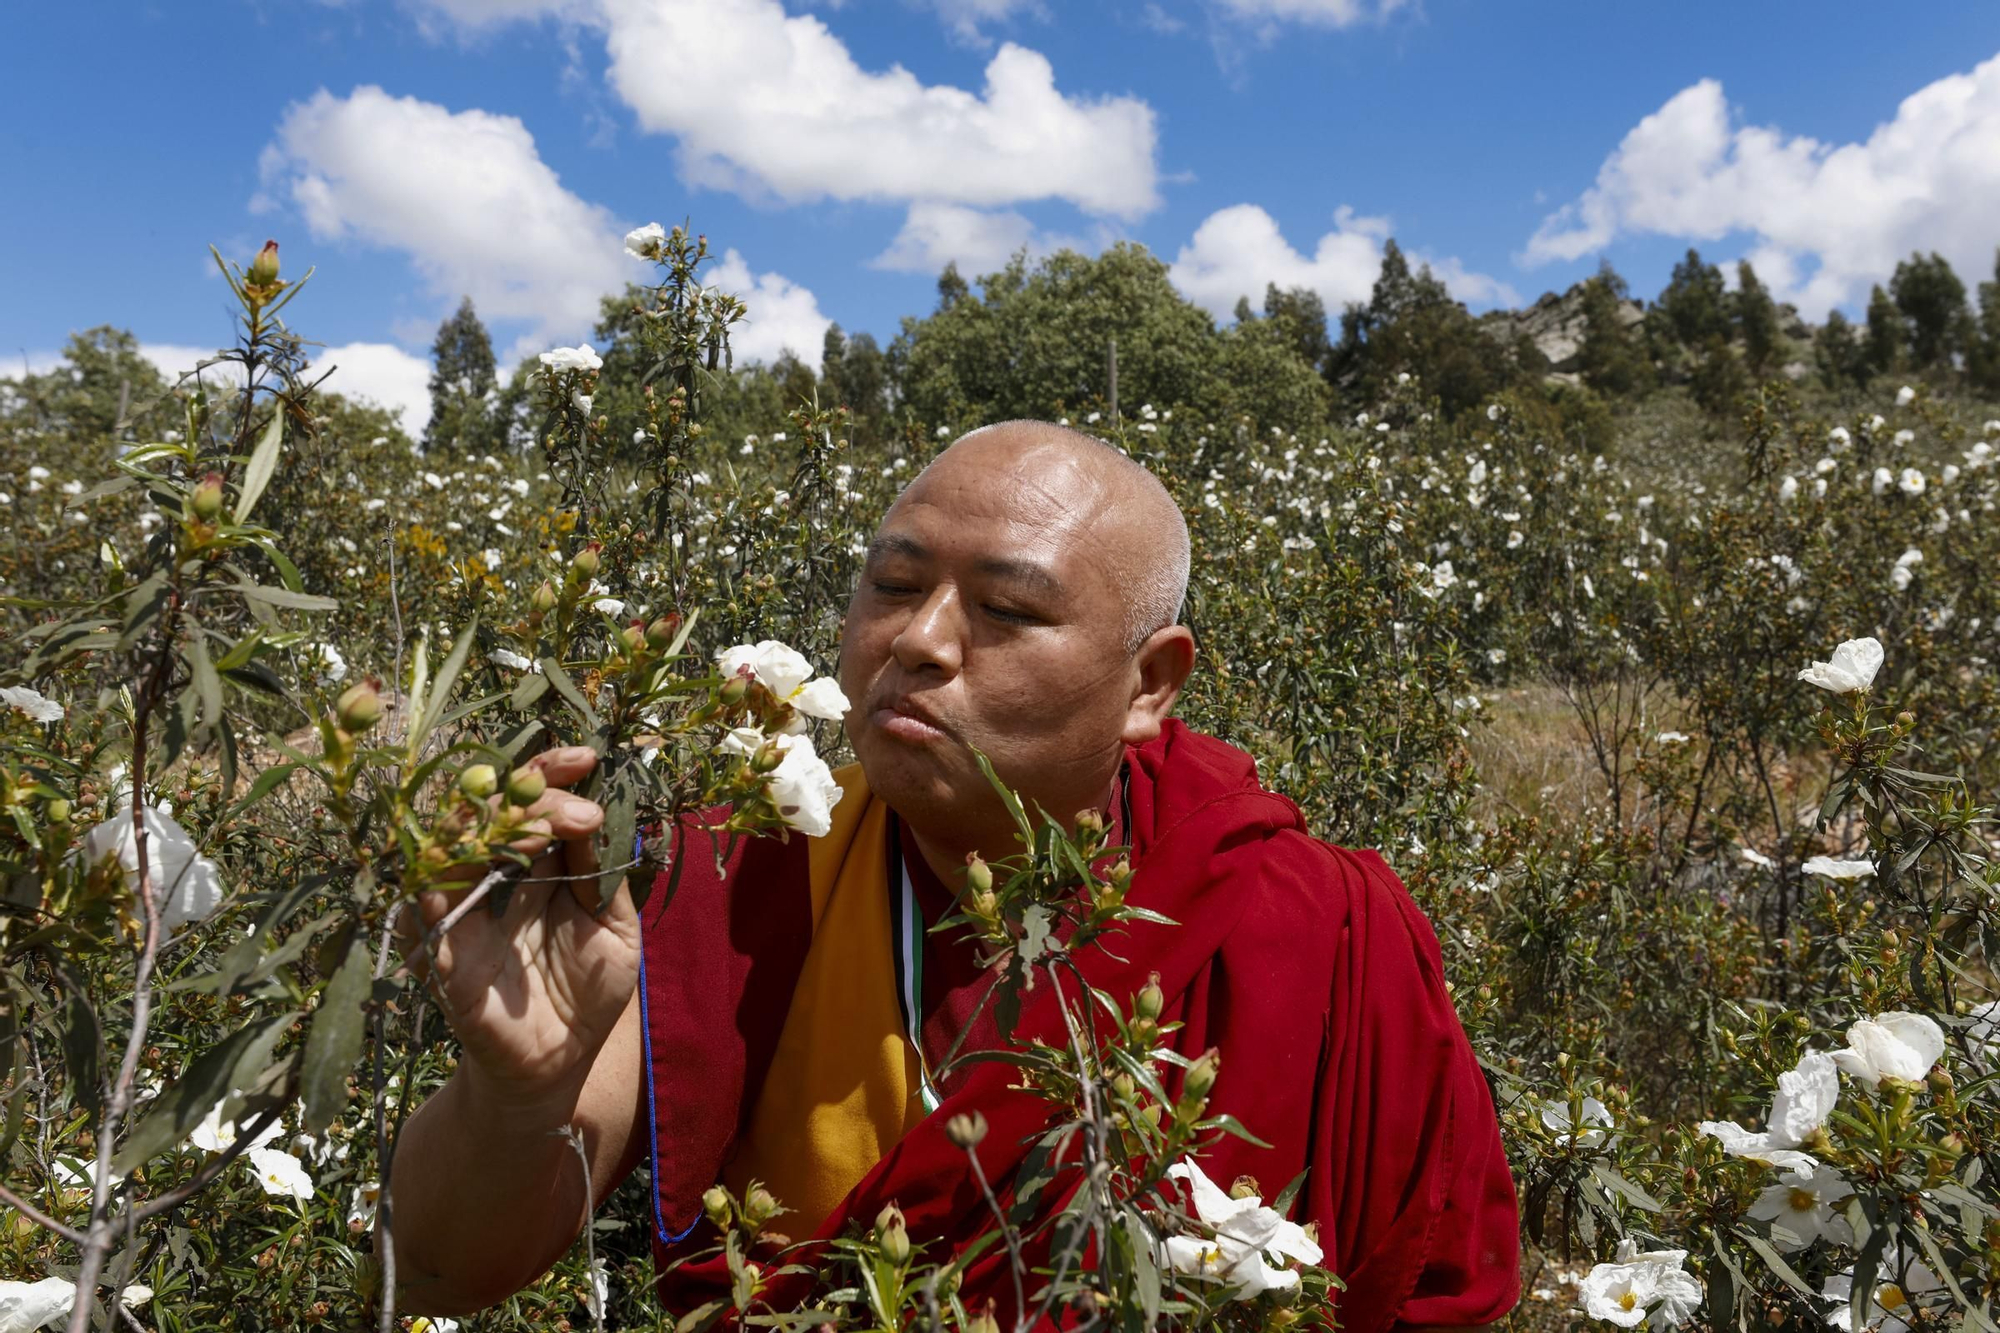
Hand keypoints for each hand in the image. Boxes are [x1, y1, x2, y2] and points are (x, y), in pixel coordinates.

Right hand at [398, 746, 640, 1108]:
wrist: (560, 1063)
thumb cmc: (588, 992)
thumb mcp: (615, 928)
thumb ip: (605, 875)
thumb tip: (601, 813)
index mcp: (532, 863)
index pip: (530, 799)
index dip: (552, 772)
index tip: (588, 757)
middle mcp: (489, 876)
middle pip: (487, 808)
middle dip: (532, 794)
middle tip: (581, 809)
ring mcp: (459, 911)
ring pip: (450, 844)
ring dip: (492, 828)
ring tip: (544, 829)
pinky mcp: (438, 954)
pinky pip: (421, 912)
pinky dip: (435, 885)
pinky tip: (464, 864)